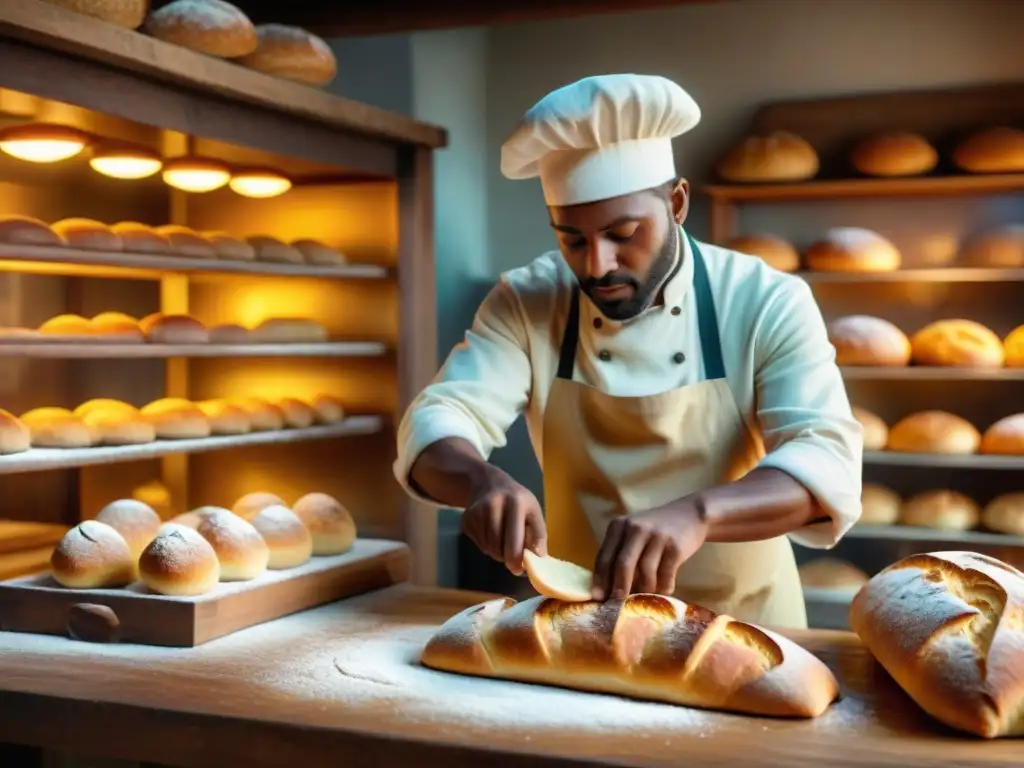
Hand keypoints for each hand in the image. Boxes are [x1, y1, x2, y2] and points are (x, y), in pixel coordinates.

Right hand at [461, 468, 545, 575]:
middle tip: (512, 563)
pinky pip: (478, 543)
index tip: (519, 569)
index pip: (515, 538)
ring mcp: (477, 510)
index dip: (517, 558)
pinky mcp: (466, 517)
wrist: (489, 481)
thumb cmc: (517, 500)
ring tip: (504, 542)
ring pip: (487, 547)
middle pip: (497, 545)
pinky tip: (492, 534)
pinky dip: (487, 546)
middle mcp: (494, 504)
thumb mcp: (533, 510)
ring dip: (497, 552)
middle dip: (506, 559)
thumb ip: (538, 534)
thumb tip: (538, 557)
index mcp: (516, 502)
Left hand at [591, 498, 707, 600]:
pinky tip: (663, 592)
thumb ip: (620, 553)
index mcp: (619, 526)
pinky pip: (665, 574)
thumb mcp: (633, 534)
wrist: (689, 514)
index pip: (604, 556)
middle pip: (623, 564)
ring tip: (643, 601)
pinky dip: (663, 587)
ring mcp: (656, 536)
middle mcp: (636, 528)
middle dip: (619, 587)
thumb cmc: (655, 530)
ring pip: (645, 572)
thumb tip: (607, 588)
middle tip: (617, 604)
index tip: (597, 597)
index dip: (600, 579)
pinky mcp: (675, 546)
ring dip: (643, 590)